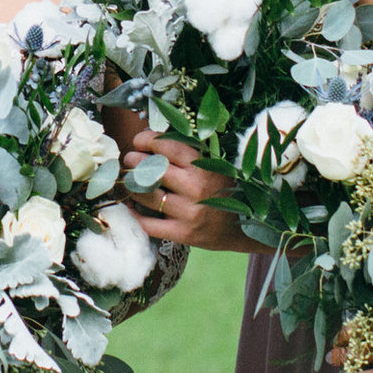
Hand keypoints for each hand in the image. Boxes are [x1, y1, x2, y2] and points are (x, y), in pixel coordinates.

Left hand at [125, 131, 255, 252]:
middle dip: (134, 161)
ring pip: (145, 195)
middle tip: (130, 160)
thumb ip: (189, 153)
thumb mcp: (214, 166)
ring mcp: (189, 212)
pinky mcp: (183, 234)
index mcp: (204, 166)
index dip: (147, 140)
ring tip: (129, 182)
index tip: (139, 141)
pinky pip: (148, 224)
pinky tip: (132, 207)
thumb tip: (154, 139)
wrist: (243, 228)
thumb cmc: (224, 191)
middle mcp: (196, 188)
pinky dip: (135, 214)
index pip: (167, 146)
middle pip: (151, 169)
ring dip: (131, 186)